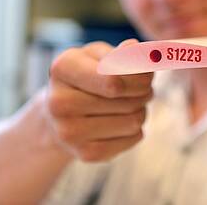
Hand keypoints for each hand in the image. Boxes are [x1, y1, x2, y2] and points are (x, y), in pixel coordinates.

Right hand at [45, 39, 152, 161]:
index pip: (114, 80)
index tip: (147, 75)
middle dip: (145, 92)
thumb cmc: (88, 75)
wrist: (59, 113)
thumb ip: (124, 52)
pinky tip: (122, 121)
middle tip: (142, 89)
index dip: (140, 78)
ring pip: (134, 120)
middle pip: (128, 100)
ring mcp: (69, 132)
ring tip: (130, 103)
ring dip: (141, 109)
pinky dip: (136, 129)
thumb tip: (141, 51)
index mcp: (63, 68)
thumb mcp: (101, 55)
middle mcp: (59, 102)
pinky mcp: (85, 153)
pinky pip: (133, 138)